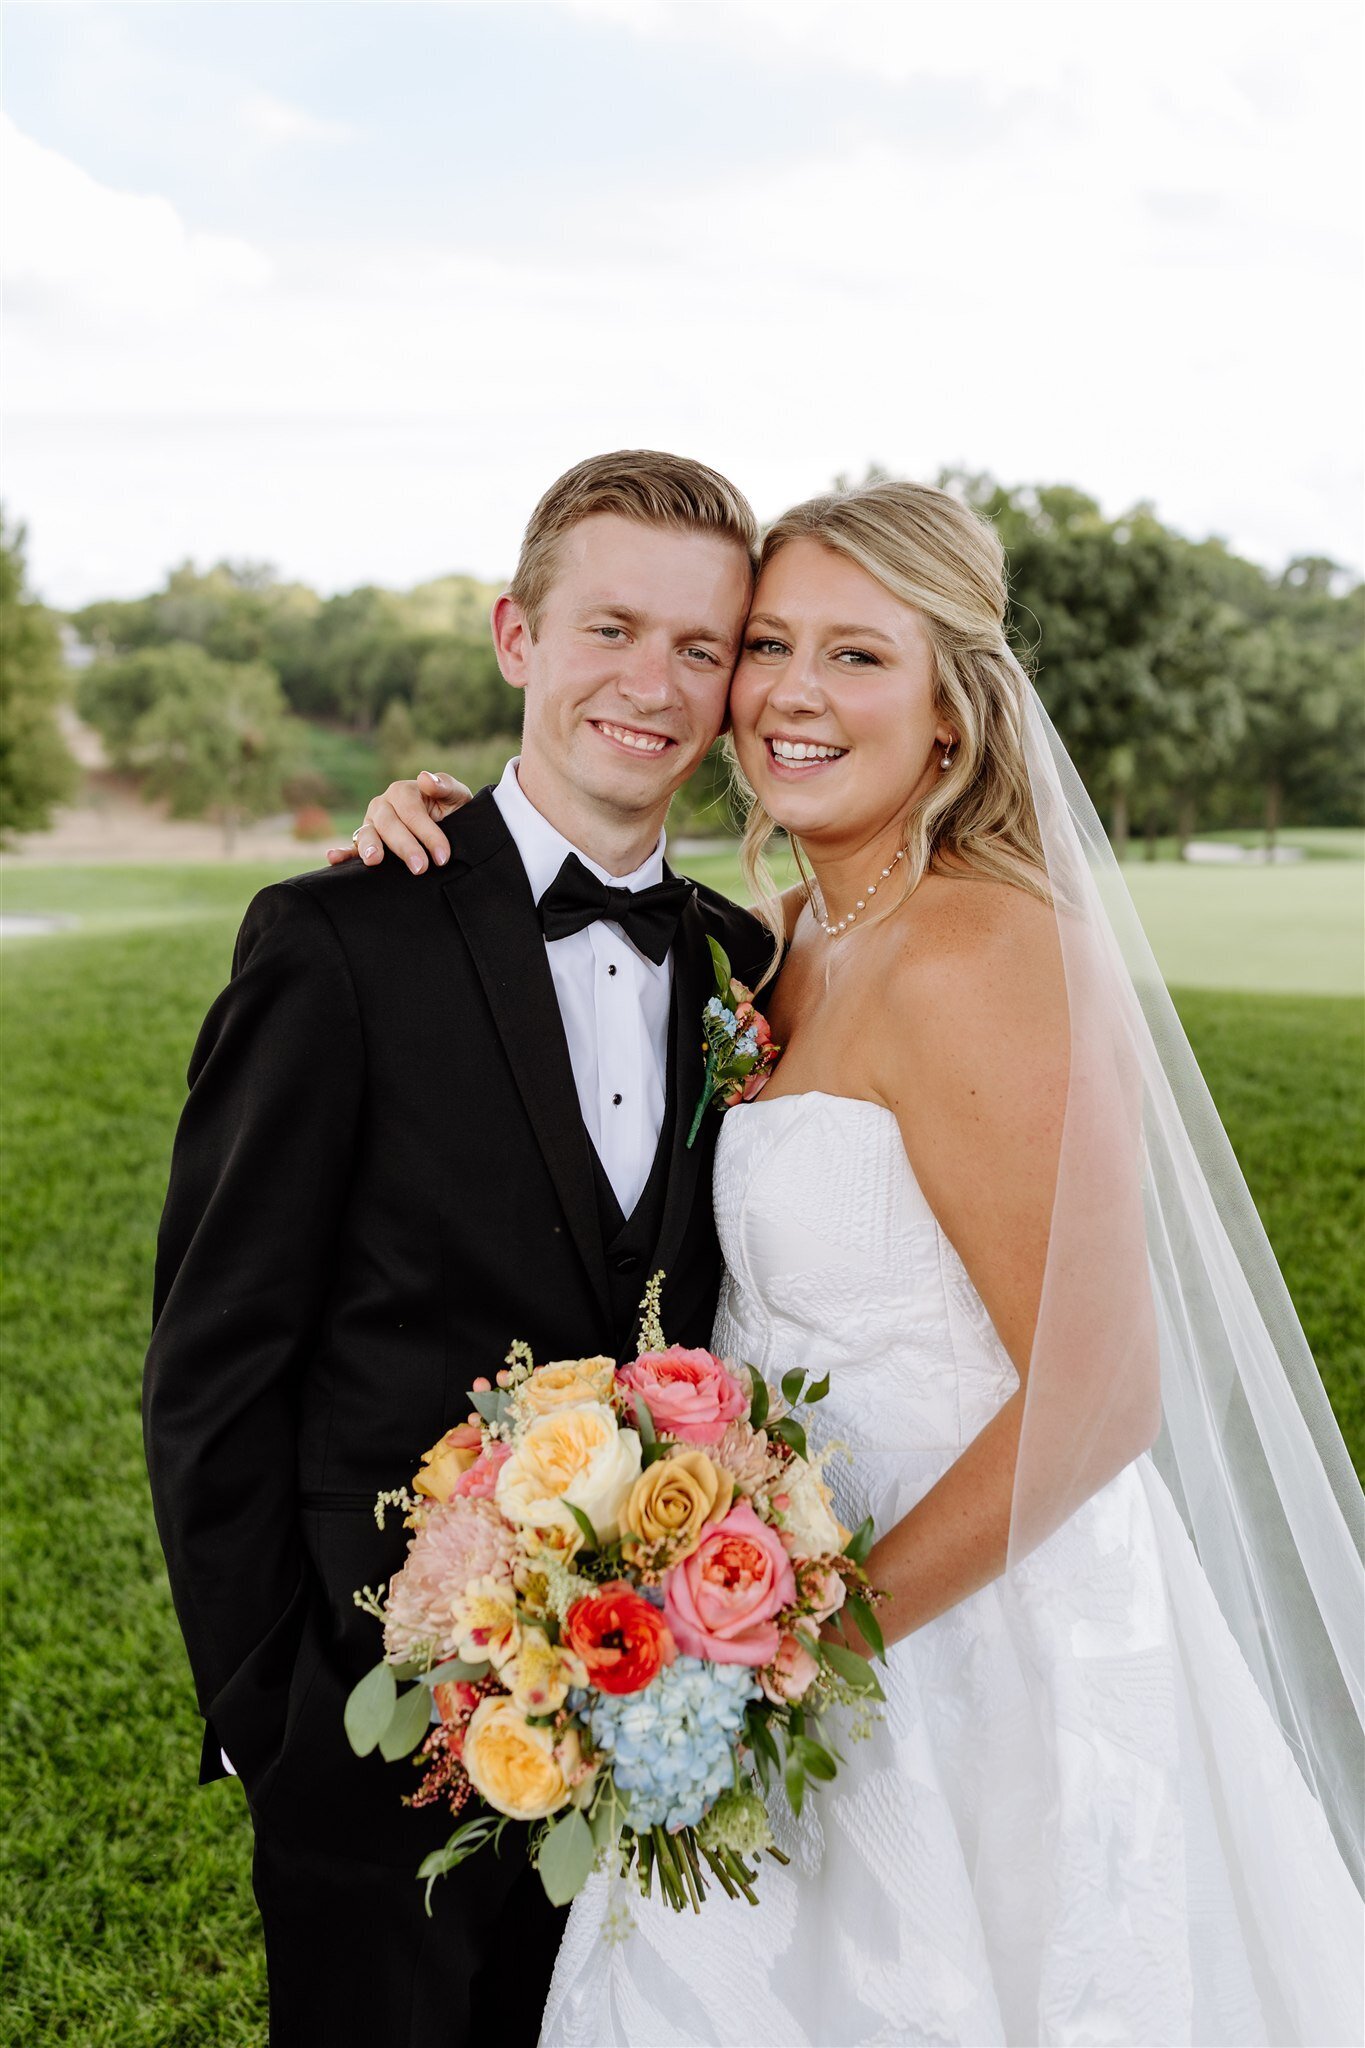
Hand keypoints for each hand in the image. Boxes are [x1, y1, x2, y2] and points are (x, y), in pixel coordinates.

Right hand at [326, 770, 471, 872]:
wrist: (451, 830)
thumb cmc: (453, 812)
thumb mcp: (457, 797)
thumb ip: (445, 786)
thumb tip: (425, 778)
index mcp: (403, 791)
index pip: (412, 812)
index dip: (428, 834)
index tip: (443, 855)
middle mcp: (383, 805)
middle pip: (389, 824)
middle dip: (405, 846)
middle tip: (420, 867)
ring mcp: (372, 824)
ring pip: (367, 834)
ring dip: (370, 847)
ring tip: (374, 860)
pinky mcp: (365, 843)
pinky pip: (352, 847)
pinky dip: (342, 853)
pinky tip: (333, 857)